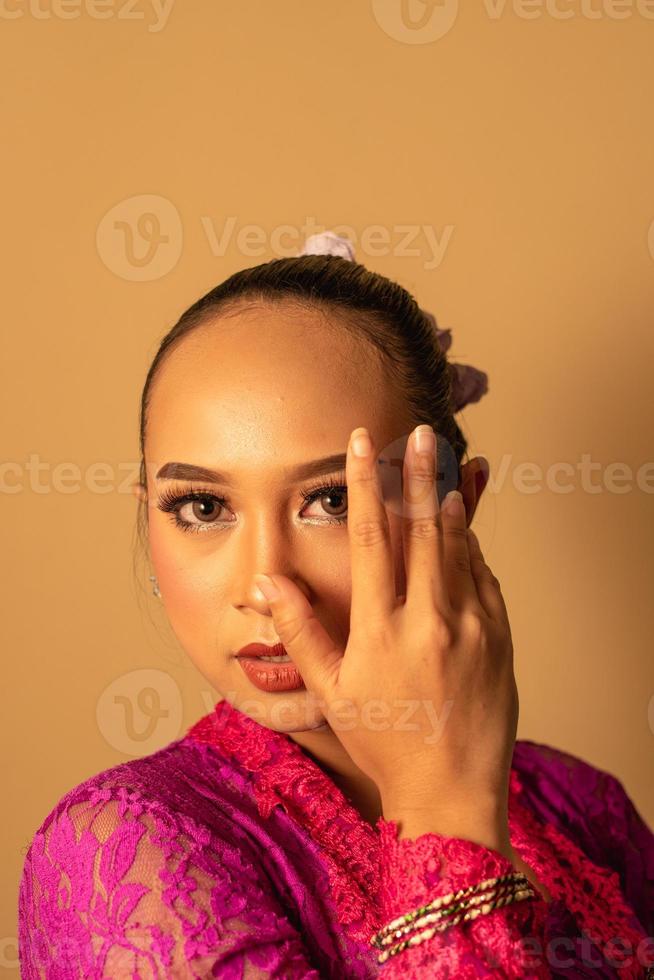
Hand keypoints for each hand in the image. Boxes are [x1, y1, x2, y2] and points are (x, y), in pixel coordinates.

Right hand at [253, 424, 518, 845]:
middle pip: (424, 528)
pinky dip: (475, 550)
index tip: (362, 443)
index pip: (372, 537)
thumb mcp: (330, 691)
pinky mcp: (499, 638)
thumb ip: (301, 630)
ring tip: (449, 465)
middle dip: (421, 474)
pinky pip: (486, 580)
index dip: (365, 483)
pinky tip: (466, 531)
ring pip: (461, 548)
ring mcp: (471, 627)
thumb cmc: (384, 741)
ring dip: (454, 503)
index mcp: (382, 628)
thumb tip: (268, 582)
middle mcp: (430, 619)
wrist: (452, 789)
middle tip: (422, 433)